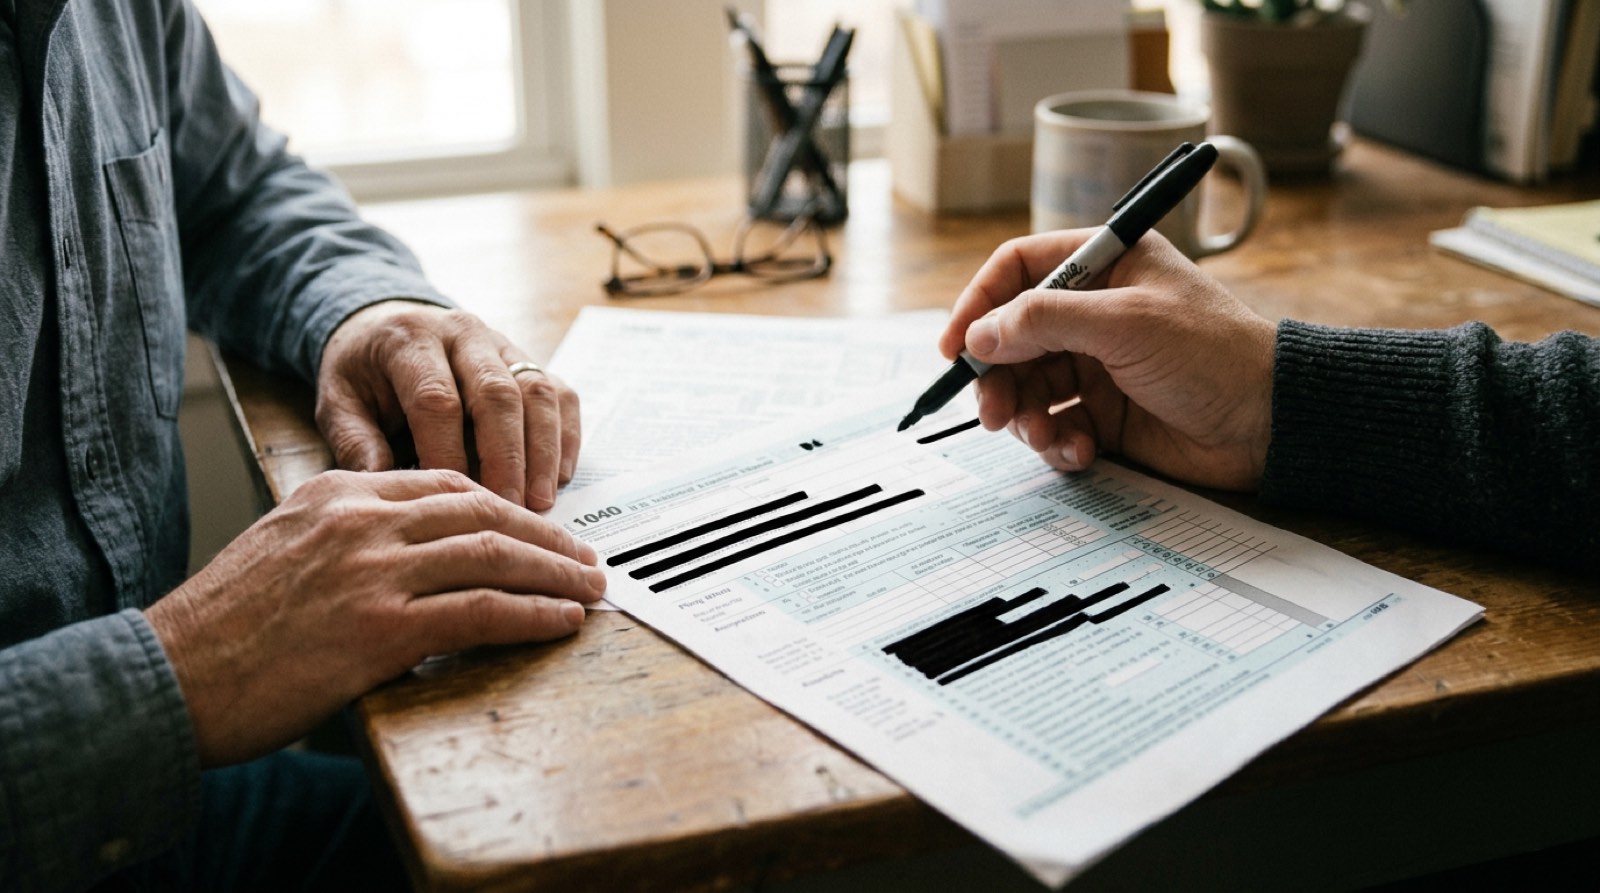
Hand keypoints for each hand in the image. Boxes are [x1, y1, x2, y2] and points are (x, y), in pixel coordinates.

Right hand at [145, 469, 606, 765]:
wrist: (168, 675)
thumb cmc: (223, 627)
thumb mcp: (285, 548)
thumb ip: (348, 538)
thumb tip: (410, 561)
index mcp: (338, 490)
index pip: (446, 484)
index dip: (506, 506)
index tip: (540, 527)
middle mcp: (361, 519)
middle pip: (483, 512)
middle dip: (546, 535)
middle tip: (586, 557)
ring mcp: (372, 570)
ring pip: (492, 556)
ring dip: (554, 574)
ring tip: (590, 589)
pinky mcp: (381, 628)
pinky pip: (481, 612)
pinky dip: (531, 615)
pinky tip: (560, 622)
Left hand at [316, 301, 579, 510]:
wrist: (387, 325)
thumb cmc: (364, 374)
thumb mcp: (339, 403)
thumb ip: (356, 443)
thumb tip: (384, 488)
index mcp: (410, 340)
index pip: (438, 399)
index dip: (450, 454)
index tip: (453, 502)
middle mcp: (463, 333)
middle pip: (497, 394)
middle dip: (507, 458)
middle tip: (510, 509)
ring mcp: (503, 344)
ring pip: (537, 392)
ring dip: (543, 451)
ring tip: (540, 502)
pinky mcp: (529, 360)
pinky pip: (561, 393)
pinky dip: (566, 436)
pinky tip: (561, 477)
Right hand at [938, 230, 1275, 491]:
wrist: (1271, 423)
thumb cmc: (1213, 354)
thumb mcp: (1124, 322)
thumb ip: (1044, 321)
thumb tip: (979, 335)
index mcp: (1103, 266)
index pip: (1017, 271)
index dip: (978, 305)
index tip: (955, 348)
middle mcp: (1095, 313)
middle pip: (1011, 338)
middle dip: (997, 377)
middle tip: (993, 412)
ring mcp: (1099, 365)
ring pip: (1027, 387)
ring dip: (1025, 416)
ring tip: (1044, 435)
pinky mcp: (1107, 415)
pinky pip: (1056, 426)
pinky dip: (1056, 442)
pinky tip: (1080, 452)